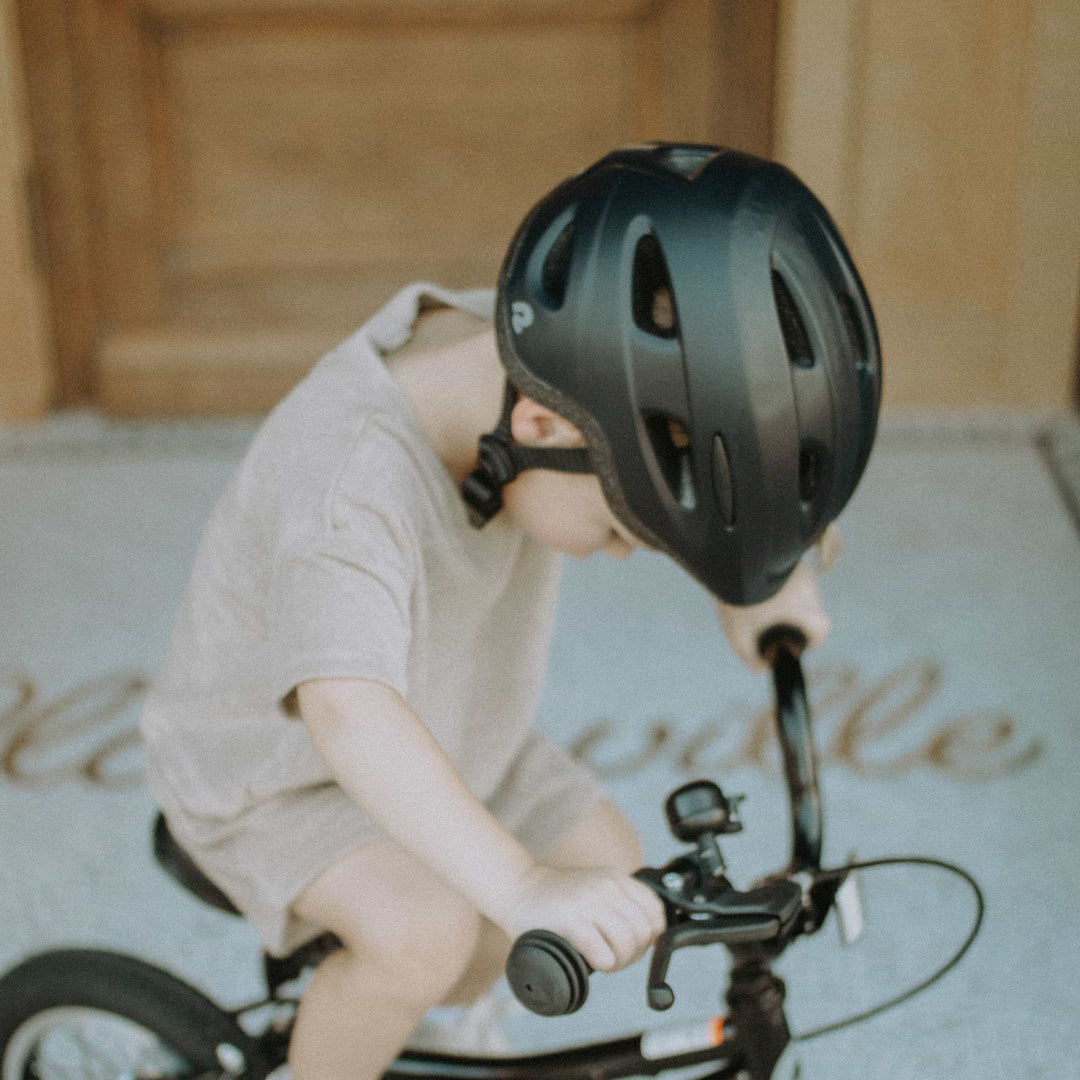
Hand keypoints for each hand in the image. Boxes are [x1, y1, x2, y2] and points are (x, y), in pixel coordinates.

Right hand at [497, 865, 665, 972]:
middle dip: (634, 953)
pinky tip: (592, 961)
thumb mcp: (595, 886)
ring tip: (605, 961)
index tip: (638, 944)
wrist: (517, 888)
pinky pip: (603, 954)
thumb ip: (620, 901)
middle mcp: (606, 887)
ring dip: (619, 962)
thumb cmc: (558, 897)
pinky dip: (603, 964)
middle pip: (643, 931)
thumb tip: (650, 934)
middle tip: (616, 957)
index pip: (654, 909)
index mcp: (615, 879)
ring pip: (627, 944)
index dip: (651, 933)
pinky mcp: (570, 921)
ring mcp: (588, 903)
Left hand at [716, 557, 830, 671]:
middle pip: (807, 609)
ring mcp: (800, 566)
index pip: (819, 631)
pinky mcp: (786, 552)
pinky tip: (751, 583)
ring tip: (754, 600)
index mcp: (808, 609)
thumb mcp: (740, 635)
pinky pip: (784, 572)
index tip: (790, 644)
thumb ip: (751, 656)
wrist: (733, 556)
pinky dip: (772, 581)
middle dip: (789, 619)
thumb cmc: (741, 600)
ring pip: (795, 589)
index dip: (808, 641)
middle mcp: (810, 586)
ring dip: (780, 597)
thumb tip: (762, 667)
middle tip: (766, 622)